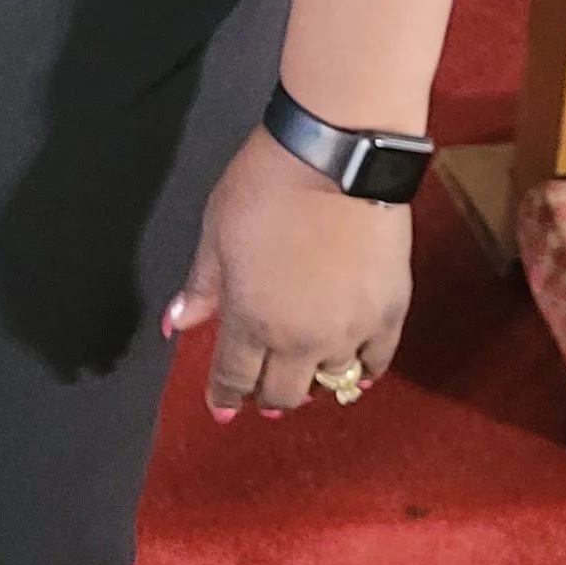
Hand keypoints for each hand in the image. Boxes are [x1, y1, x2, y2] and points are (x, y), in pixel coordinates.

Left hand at [165, 128, 412, 419]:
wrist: (337, 156)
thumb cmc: (266, 187)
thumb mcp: (216, 233)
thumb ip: (201, 287)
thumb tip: (175, 325)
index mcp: (251, 321)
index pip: (234, 377)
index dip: (225, 395)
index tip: (221, 408)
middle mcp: (301, 339)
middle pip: (283, 393)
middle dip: (266, 396)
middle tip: (261, 392)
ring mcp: (350, 331)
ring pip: (331, 384)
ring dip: (314, 386)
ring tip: (307, 379)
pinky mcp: (390, 313)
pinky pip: (378, 361)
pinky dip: (364, 372)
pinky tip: (357, 373)